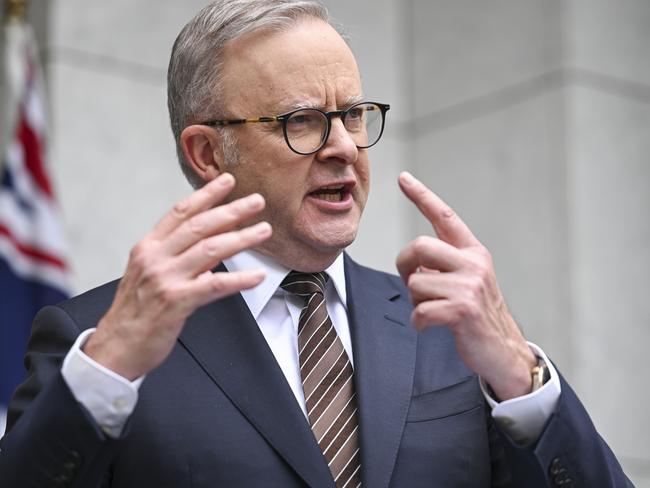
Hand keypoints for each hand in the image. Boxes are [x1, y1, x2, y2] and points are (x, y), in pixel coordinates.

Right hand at [84, 173, 271, 379]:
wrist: (116, 347)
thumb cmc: (136, 311)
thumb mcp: (150, 274)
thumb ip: (178, 255)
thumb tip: (214, 242)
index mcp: (148, 247)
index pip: (181, 212)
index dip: (206, 195)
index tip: (227, 181)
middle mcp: (155, 257)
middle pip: (200, 226)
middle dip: (232, 210)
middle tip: (257, 201)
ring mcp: (165, 278)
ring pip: (211, 250)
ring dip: (242, 238)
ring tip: (264, 231)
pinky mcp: (176, 301)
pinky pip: (215, 285)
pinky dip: (240, 279)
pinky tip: (257, 275)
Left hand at [396, 171, 535, 399]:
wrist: (504, 351)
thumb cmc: (477, 314)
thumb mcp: (467, 280)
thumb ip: (444, 264)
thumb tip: (413, 261)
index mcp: (473, 252)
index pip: (444, 216)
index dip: (422, 195)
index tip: (402, 177)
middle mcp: (474, 263)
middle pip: (418, 247)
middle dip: (404, 266)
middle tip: (411, 283)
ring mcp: (469, 286)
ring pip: (415, 283)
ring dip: (415, 302)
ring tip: (434, 310)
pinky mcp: (463, 310)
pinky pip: (420, 311)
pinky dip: (418, 323)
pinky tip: (431, 326)